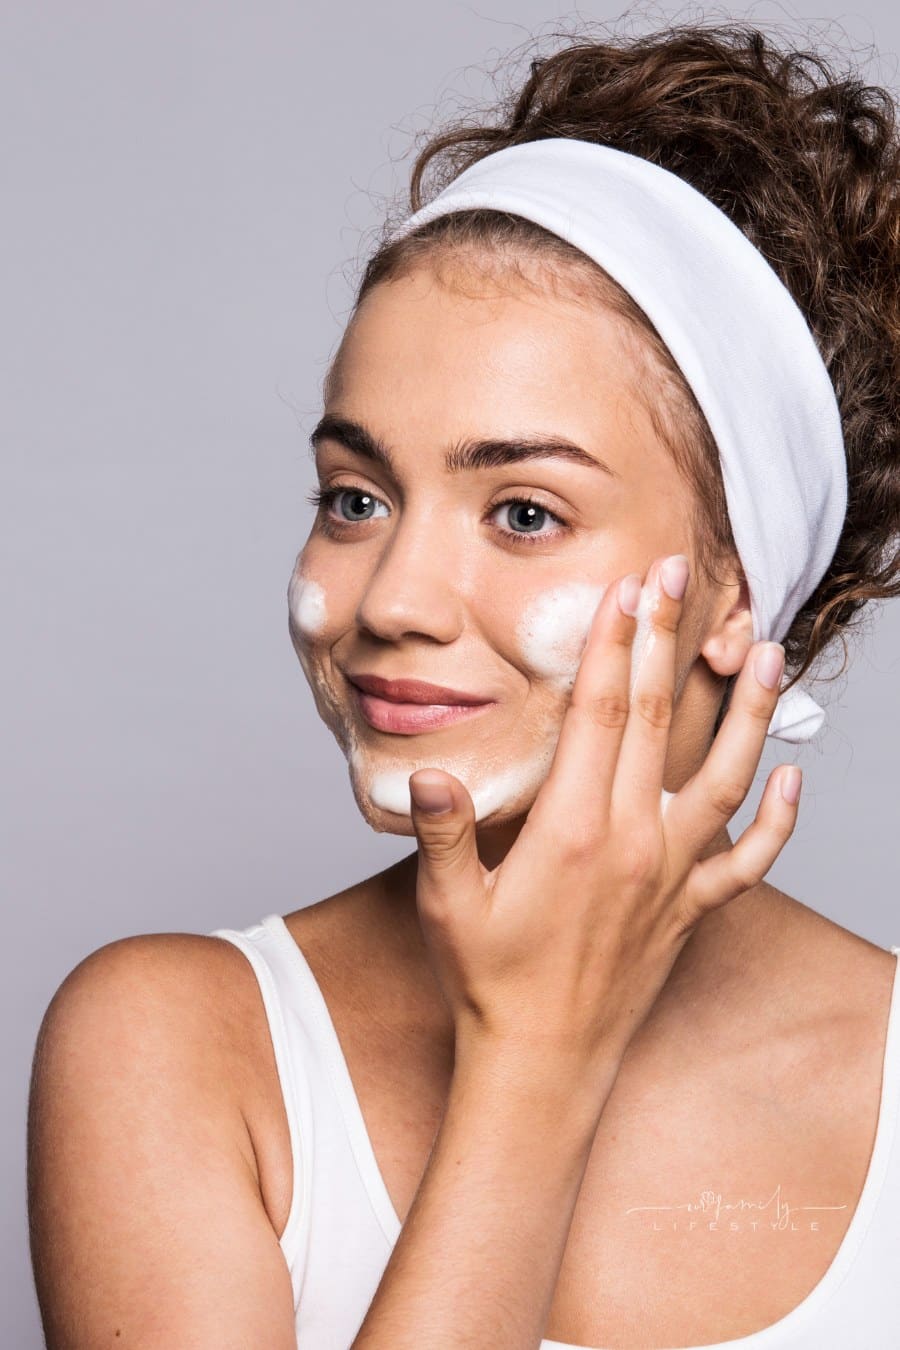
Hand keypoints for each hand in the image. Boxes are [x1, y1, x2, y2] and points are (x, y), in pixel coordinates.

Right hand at [407, 554, 800, 1071]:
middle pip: (654, 721)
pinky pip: (750, 862)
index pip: (596, 714)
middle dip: (667, 640)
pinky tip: (790, 779)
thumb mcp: (448, 904)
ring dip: (746, 710)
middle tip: (684, 575)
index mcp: (570, 831)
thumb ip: (445, 831)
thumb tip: (430, 771)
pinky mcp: (690, 909)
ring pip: (723, 777)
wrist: (542, 1062)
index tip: (628, 588)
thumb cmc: (489, 981)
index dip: (612, 644)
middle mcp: (630, 843)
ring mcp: (669, 875)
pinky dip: (778, 822)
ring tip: (763, 648)